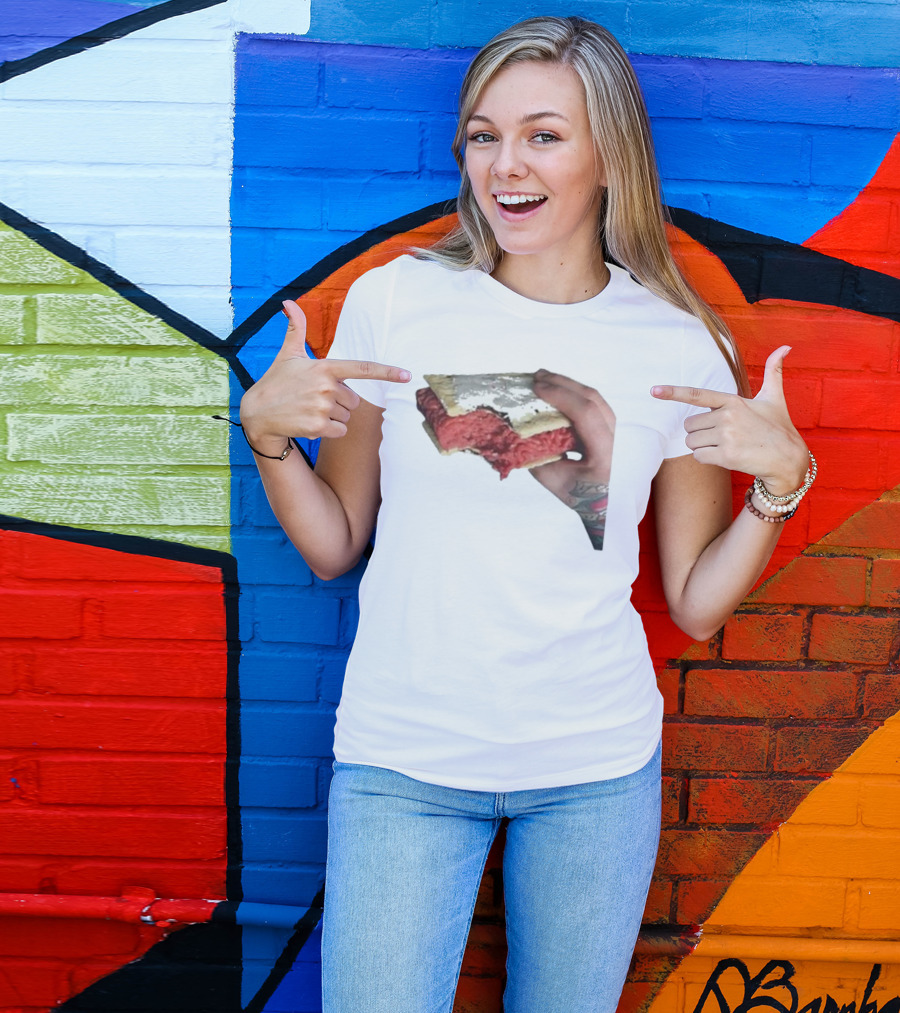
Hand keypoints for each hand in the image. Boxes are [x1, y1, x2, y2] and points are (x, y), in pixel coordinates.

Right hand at [240, 300, 410, 452]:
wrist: (257, 413)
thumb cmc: (276, 382)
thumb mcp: (287, 354)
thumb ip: (296, 328)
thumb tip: (287, 301)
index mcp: (325, 368)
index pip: (362, 368)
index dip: (387, 372)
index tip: (407, 375)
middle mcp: (326, 387)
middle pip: (354, 401)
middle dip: (339, 403)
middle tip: (315, 399)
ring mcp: (322, 407)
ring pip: (347, 417)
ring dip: (333, 417)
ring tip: (310, 410)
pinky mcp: (318, 427)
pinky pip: (340, 431)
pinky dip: (330, 431)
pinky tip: (310, 424)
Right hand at [529, 369, 616, 549]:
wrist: (610, 508)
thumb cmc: (583, 497)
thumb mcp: (556, 481)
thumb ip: (538, 456)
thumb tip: (518, 431)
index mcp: (605, 454)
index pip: (585, 414)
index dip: (560, 396)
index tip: (537, 388)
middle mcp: (618, 439)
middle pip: (592, 398)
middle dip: (563, 383)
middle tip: (537, 376)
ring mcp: (619, 431)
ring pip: (595, 398)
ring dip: (569, 385)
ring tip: (544, 379)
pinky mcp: (613, 429)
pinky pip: (595, 405)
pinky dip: (575, 395)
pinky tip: (558, 392)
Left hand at [651, 345, 808, 494]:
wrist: (789, 459)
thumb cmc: (779, 428)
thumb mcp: (774, 398)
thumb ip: (773, 372)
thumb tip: (785, 346)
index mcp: (733, 401)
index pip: (697, 394)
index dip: (673, 392)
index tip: (654, 390)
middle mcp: (727, 416)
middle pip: (689, 425)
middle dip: (700, 433)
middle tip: (723, 436)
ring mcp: (726, 436)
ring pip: (691, 442)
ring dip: (703, 447)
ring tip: (726, 446)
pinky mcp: (726, 455)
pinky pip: (699, 457)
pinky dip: (707, 459)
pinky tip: (726, 457)